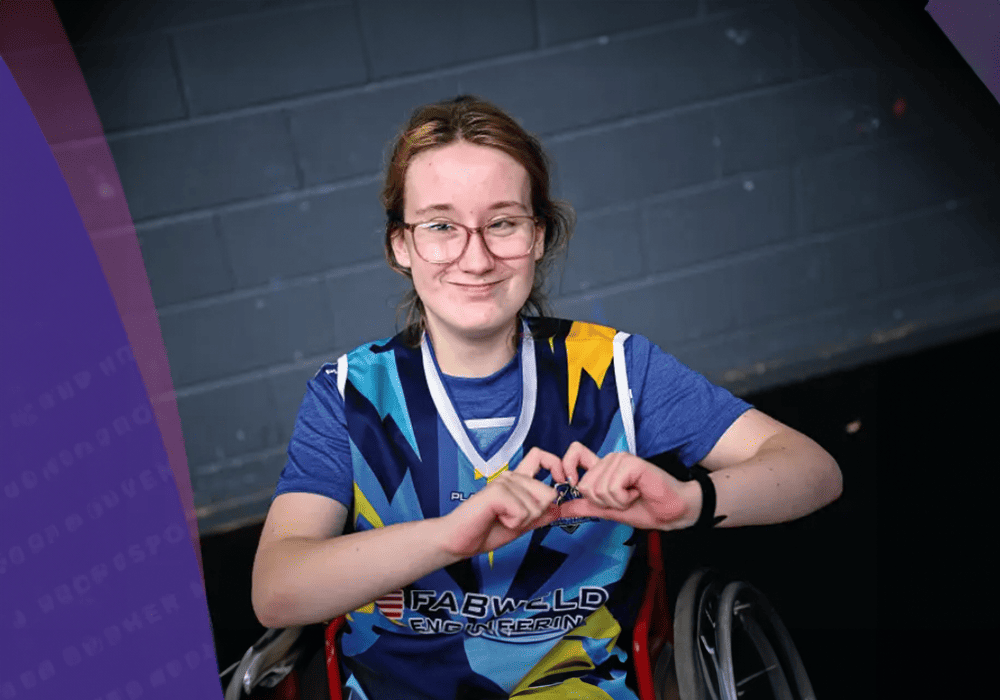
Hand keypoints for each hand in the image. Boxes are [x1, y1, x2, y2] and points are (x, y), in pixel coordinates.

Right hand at [440, 448, 561, 558]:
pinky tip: (498, 519)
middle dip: (538, 514)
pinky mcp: (496, 491)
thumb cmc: (485, 530)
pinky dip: (514, 523)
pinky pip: (524, 511)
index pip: (541, 457)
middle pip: (548, 492)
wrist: (459, 541)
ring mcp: (503, 481)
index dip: (556, 466)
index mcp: (517, 481)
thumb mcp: (521, 524)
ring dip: (523, 521)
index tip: (560, 482)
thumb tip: (560, 508)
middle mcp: (511, 476)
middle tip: (514, 519)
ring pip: (537, 505)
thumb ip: (540, 515)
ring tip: (502, 519)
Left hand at [557, 442, 697, 529]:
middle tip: (624, 498)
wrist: (671, 512)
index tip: (574, 485)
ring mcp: (620, 459)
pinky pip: (612, 488)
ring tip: (633, 495)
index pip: (575, 454)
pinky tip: (638, 492)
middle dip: (603, 502)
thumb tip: (561, 509)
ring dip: (616, 502)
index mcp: (602, 468)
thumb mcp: (608, 511)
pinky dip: (624, 499)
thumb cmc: (645, 508)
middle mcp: (609, 459)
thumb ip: (586, 507)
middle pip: (584, 485)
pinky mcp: (630, 463)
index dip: (568, 468)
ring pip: (597, 489)